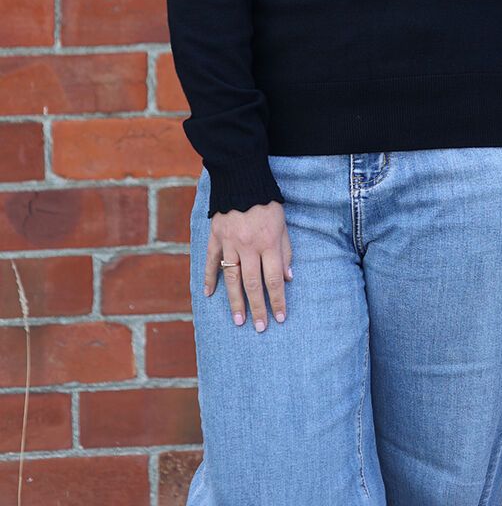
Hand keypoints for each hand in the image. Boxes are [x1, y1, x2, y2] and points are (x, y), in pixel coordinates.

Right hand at [204, 201, 293, 332]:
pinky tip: (209, 294)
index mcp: (268, 242)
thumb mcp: (283, 224)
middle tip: (259, 327)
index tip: (280, 317)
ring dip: (235, 301)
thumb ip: (285, 251)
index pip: (274, 279)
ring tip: (238, 320)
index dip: (278, 300)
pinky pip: (210, 260)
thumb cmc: (267, 203)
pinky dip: (208, 278)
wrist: (242, 178)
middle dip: (257, 308)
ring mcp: (229, 242)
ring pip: (231, 277)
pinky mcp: (215, 237)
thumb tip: (288, 278)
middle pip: (253, 283)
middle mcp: (249, 246)